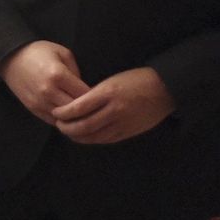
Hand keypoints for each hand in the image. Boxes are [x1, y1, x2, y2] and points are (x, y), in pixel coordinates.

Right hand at [0, 40, 89, 124]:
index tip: (102, 96)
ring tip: (84, 114)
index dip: (97, 97)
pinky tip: (69, 116)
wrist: (10, 58)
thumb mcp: (63, 53)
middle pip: (77, 111)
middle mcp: (48, 91)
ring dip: (75, 118)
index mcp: (58, 75)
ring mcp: (39, 101)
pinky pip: (53, 121)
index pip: (86, 95)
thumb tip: (85, 91)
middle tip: (96, 108)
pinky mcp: (32, 108)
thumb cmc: (39, 52)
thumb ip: (77, 71)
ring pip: (65, 119)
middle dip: (88, 110)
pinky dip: (63, 120)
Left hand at [52, 67, 174, 143]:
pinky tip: (85, 136)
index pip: (78, 108)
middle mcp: (114, 110)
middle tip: (58, 124)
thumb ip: (94, 94)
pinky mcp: (129, 132)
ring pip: (94, 136)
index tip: (55, 112)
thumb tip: (74, 105)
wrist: (165, 89)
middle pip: (83, 125)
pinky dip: (93, 139)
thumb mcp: (112, 80)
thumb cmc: (136, 80)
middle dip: (67, 127)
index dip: (63, 113)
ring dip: (78, 136)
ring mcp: (123, 123)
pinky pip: (106, 140)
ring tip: (68, 132)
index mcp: (108, 93)